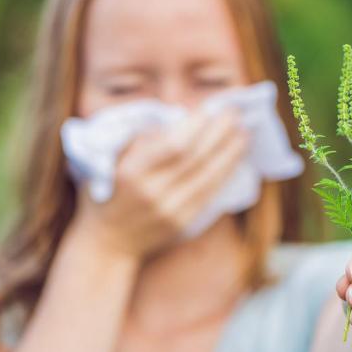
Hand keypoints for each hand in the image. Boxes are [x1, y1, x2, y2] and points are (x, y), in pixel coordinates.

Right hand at [70, 109, 249, 259]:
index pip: (174, 146)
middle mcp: (152, 192)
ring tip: (244, 134)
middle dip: (220, 134)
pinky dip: (225, 174)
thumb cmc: (106, 191)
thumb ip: (142, 139)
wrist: (107, 242)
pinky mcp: (183, 223)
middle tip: (236, 114)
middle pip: (196, 159)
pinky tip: (235, 159)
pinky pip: (210, 194)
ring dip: (230, 153)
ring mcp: (170, 210)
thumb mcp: (109, 159)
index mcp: (132, 172)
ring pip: (209, 177)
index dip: (196, 126)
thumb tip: (179, 118)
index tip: (210, 109)